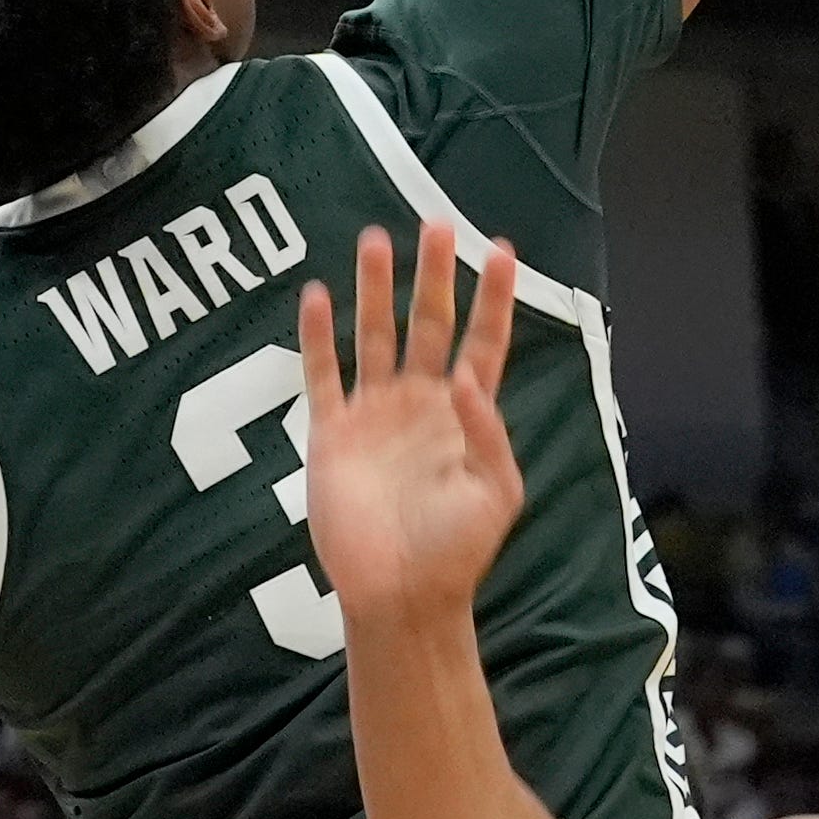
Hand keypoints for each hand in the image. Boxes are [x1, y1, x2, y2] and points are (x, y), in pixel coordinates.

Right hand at [298, 221, 526, 629]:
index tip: (500, 249)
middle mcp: (420, 404)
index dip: (492, 298)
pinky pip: (322, 375)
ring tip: (374, 240)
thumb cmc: (457, 550)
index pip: (483, 342)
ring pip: (374, 336)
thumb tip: (468, 375)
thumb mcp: (495, 493)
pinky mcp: (332, 434)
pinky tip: (317, 295)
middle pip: (428, 325)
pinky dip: (317, 337)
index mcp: (465, 415)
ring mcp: (374, 415)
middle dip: (432, 276)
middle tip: (435, 224)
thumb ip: (489, 433)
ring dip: (374, 291)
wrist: (400, 593)